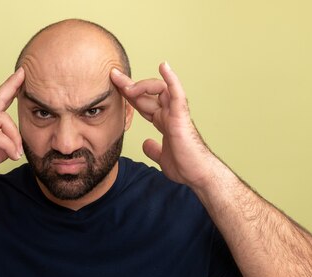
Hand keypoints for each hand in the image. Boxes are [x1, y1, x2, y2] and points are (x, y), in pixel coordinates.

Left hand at [110, 63, 219, 188]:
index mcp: (163, 121)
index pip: (142, 103)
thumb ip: (153, 149)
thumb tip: (146, 144)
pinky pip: (177, 93)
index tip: (114, 85)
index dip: (128, 94)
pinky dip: (171, 79)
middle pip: (146, 93)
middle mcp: (169, 113)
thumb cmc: (185, 166)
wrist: (197, 174)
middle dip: (128, 84)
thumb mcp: (162, 157)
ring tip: (128, 87)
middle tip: (113, 75)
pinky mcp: (181, 116)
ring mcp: (175, 113)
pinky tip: (163, 66)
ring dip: (142, 85)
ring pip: (159, 89)